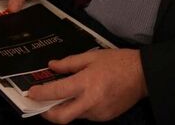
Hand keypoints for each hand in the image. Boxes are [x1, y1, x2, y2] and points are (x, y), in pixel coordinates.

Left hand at [29, 49, 147, 123]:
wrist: (143, 75)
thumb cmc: (118, 62)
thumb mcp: (92, 57)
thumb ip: (69, 63)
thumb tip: (52, 66)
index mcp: (86, 83)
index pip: (57, 92)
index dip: (41, 93)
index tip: (31, 92)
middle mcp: (90, 101)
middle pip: (61, 117)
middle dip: (46, 114)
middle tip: (40, 105)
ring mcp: (98, 112)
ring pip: (73, 116)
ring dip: (64, 110)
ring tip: (61, 98)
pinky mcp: (105, 118)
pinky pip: (86, 116)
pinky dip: (79, 108)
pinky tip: (82, 98)